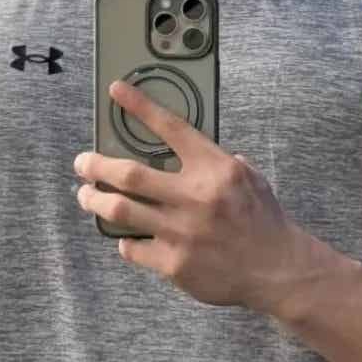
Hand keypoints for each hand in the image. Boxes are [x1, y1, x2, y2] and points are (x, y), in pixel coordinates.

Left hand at [73, 80, 305, 308]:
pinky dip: (126, 240)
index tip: (117, 90)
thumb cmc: (263, 220)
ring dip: (94, 200)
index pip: (171, 128)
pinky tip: (127, 237)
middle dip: (96, 165)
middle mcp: (194, 197)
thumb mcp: (249, 177)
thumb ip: (218, 161)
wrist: (279, 271)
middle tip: (82, 162)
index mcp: (214, 169)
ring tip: (86, 195)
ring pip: (119, 210)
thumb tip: (189, 149)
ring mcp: (181, 232)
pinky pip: (133, 248)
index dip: (140, 106)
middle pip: (129, 174)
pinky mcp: (173, 265)